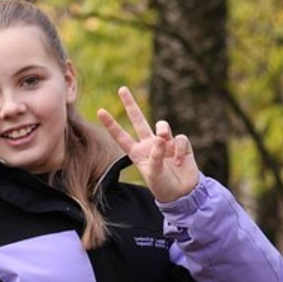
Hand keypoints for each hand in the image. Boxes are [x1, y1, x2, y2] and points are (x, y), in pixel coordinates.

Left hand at [97, 87, 199, 203]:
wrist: (182, 192)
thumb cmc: (163, 186)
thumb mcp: (154, 175)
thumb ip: (155, 157)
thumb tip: (160, 138)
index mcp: (137, 153)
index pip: (121, 136)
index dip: (111, 124)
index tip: (100, 111)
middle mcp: (149, 144)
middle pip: (138, 120)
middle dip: (130, 104)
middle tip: (121, 89)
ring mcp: (165, 142)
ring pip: (162, 125)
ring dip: (164, 130)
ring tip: (165, 142)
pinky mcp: (180, 143)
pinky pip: (179, 138)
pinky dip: (179, 150)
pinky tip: (179, 162)